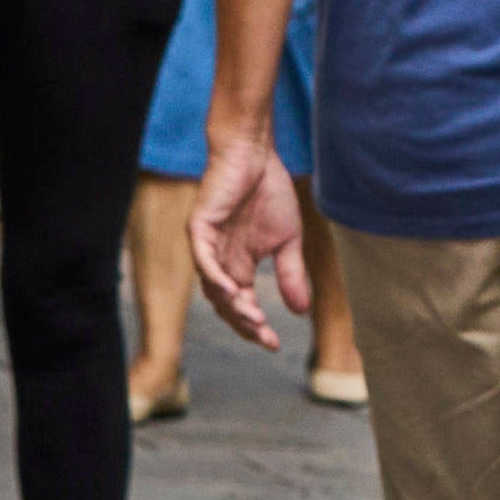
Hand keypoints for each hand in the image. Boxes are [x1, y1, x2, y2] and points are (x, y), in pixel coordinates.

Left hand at [191, 141, 312, 357]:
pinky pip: (203, 260)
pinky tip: (232, 292)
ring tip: (253, 319)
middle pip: (226, 305)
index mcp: (237, 267)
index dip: (256, 327)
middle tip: (265, 337)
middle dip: (245, 324)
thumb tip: (301, 312)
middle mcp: (219, 262)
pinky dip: (215, 278)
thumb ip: (291, 275)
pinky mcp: (199, 228)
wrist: (255, 155)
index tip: (274, 344)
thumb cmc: (269, 193)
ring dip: (232, 307)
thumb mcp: (288, 241)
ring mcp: (207, 247)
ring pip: (213, 288)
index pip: (242, 306)